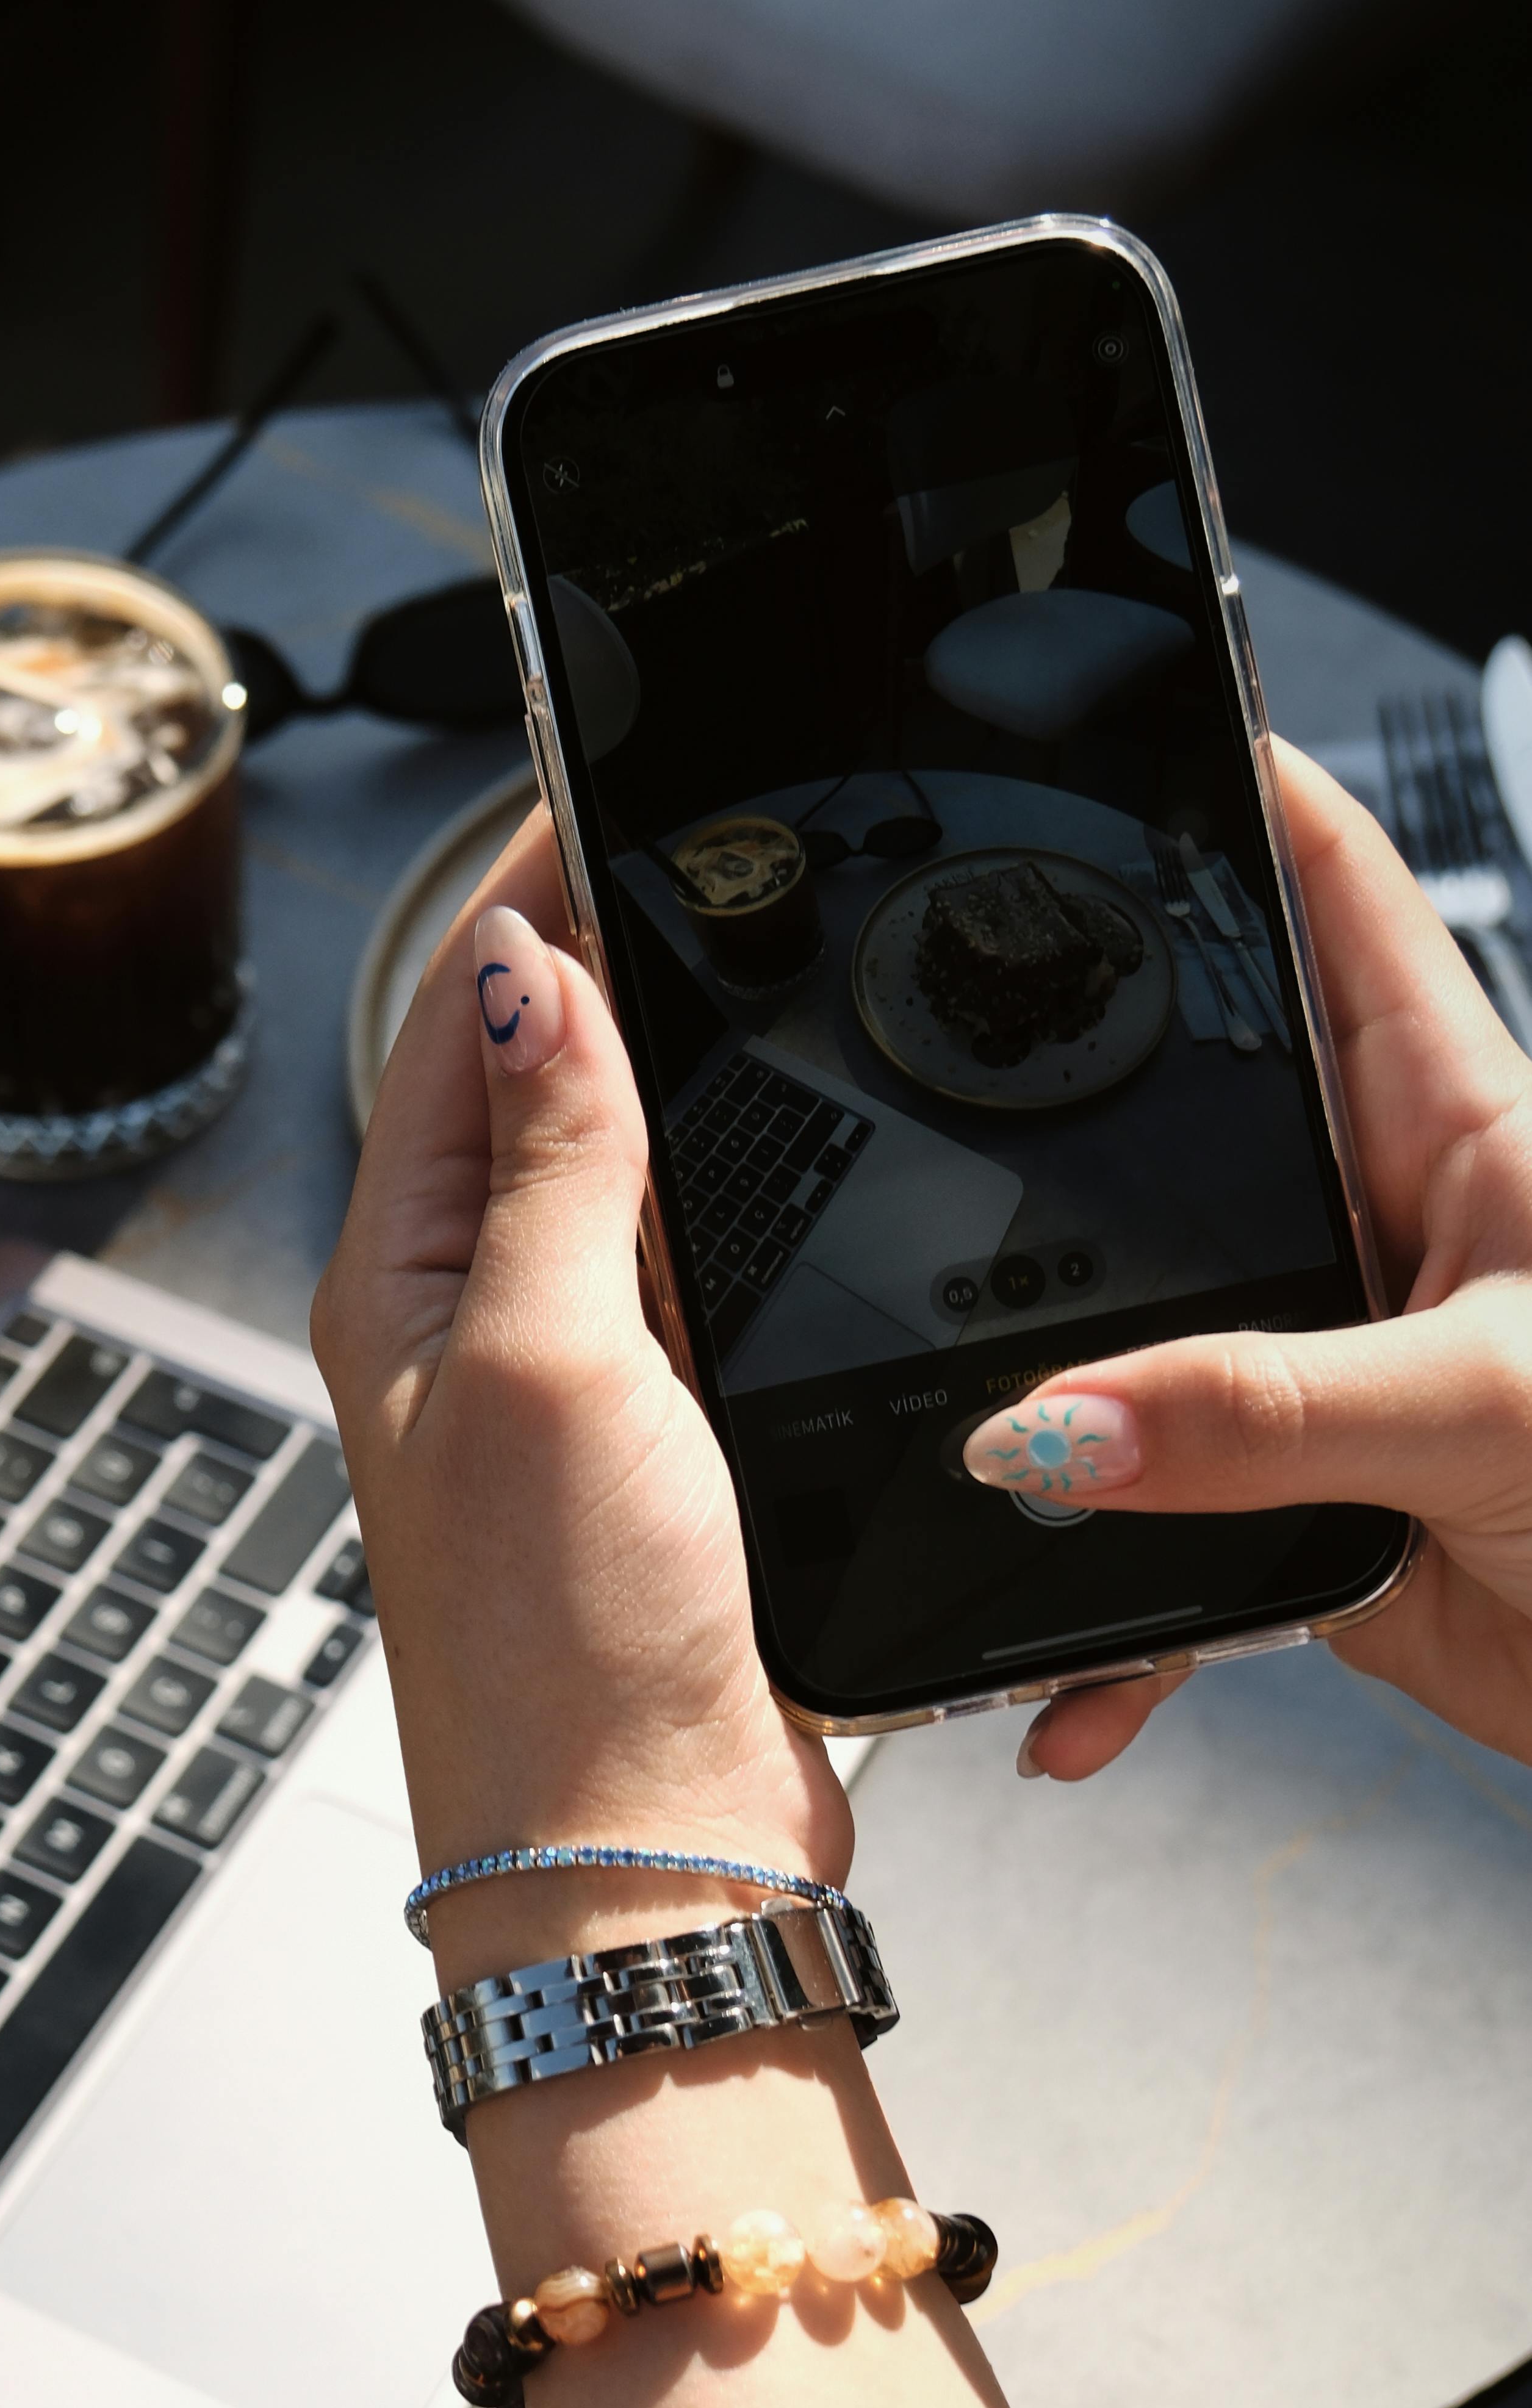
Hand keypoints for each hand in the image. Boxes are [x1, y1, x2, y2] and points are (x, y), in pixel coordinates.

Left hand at [311, 807, 851, 1973]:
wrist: (647, 1853)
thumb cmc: (566, 1642)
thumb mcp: (551, 1358)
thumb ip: (551, 1164)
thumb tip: (535, 975)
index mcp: (400, 1284)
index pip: (455, 1026)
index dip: (526, 889)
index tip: (591, 774)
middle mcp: (470, 1323)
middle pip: (526, 1084)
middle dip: (596, 955)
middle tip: (684, 834)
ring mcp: (569, 1386)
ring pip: (613, 1173)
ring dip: (663, 1066)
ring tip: (735, 944)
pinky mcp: (665, 1448)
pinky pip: (690, 1275)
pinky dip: (730, 1191)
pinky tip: (785, 1149)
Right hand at [957, 745, 1531, 1778]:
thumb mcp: (1482, 1409)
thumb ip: (1259, 1414)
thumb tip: (1052, 1425)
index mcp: (1463, 1130)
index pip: (1340, 903)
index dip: (1251, 793)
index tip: (1147, 713)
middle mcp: (1388, 1230)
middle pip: (1197, 1116)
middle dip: (1070, 1119)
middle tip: (931, 1080)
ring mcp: (1337, 1372)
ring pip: (1154, 1353)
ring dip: (1064, 1430)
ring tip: (974, 1454)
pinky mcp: (1311, 1514)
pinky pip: (1165, 1557)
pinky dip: (1111, 1636)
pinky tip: (1070, 1694)